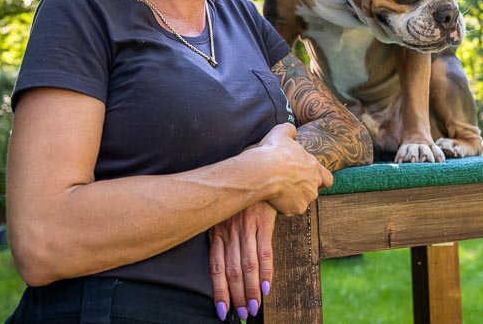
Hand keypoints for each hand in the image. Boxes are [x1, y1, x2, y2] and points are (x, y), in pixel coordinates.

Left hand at [208, 201, 275, 320]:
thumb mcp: (221, 215)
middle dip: (236, 296)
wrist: (253, 172)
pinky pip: (265, 252)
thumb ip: (220, 237)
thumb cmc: (235, 198)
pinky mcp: (263, 222)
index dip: (219, 291)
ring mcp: (246, 227)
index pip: (216, 268)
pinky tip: (266, 288)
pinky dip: (266, 272)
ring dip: (250, 290)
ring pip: (247, 265)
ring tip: (254, 308)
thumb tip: (219, 263)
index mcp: (217, 232)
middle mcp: (229, 232)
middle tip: (243, 315)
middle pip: (232, 271)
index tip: (222, 311)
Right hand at [254, 123, 333, 214]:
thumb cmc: (273, 151)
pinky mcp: (298, 207)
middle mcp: (314, 182)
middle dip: (303, 189)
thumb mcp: (280, 132)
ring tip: (278, 191)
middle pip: (313, 190)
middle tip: (288, 185)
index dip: (320, 179)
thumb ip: (289, 130)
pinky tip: (274, 199)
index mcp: (313, 165)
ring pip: (302, 200)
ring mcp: (308, 196)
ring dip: (293, 198)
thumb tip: (293, 131)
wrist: (265, 171)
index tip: (309, 179)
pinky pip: (291, 210)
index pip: (327, 178)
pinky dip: (284, 207)